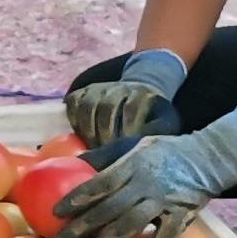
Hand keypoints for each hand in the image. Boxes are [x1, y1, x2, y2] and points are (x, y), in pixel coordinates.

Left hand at [53, 111, 236, 237]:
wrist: (209, 156)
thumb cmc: (165, 151)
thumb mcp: (134, 144)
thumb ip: (106, 155)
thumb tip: (75, 161)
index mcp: (130, 166)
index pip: (99, 184)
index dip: (76, 198)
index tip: (56, 213)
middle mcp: (144, 184)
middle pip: (109, 208)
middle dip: (83, 227)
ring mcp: (164, 200)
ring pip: (132, 224)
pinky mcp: (182, 213)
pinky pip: (168, 235)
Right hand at [68, 50, 188, 147]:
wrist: (137, 94)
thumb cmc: (149, 117)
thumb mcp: (163, 123)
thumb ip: (158, 132)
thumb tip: (143, 146)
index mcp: (141, 93)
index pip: (131, 107)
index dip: (128, 128)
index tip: (126, 146)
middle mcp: (119, 86)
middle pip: (106, 107)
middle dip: (105, 133)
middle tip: (106, 151)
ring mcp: (99, 88)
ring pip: (87, 106)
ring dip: (88, 130)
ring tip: (93, 146)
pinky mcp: (83, 91)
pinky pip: (73, 104)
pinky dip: (74, 121)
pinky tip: (81, 135)